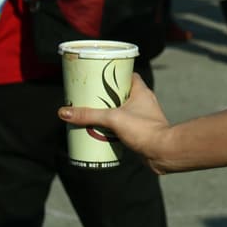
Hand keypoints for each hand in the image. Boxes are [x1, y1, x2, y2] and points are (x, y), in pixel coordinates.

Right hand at [59, 74, 174, 173]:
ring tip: (89, 115)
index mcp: (141, 92)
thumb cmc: (144, 130)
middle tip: (87, 98)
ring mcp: (142, 116)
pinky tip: (99, 131)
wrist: (162, 151)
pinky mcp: (140, 130)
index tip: (97, 76)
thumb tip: (64, 112)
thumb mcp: (113, 119)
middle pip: (120, 94)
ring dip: (106, 113)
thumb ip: (89, 115)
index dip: (113, 74)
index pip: (128, 75)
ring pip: (120, 110)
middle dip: (104, 97)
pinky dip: (111, 126)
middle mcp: (144, 102)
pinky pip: (122, 125)